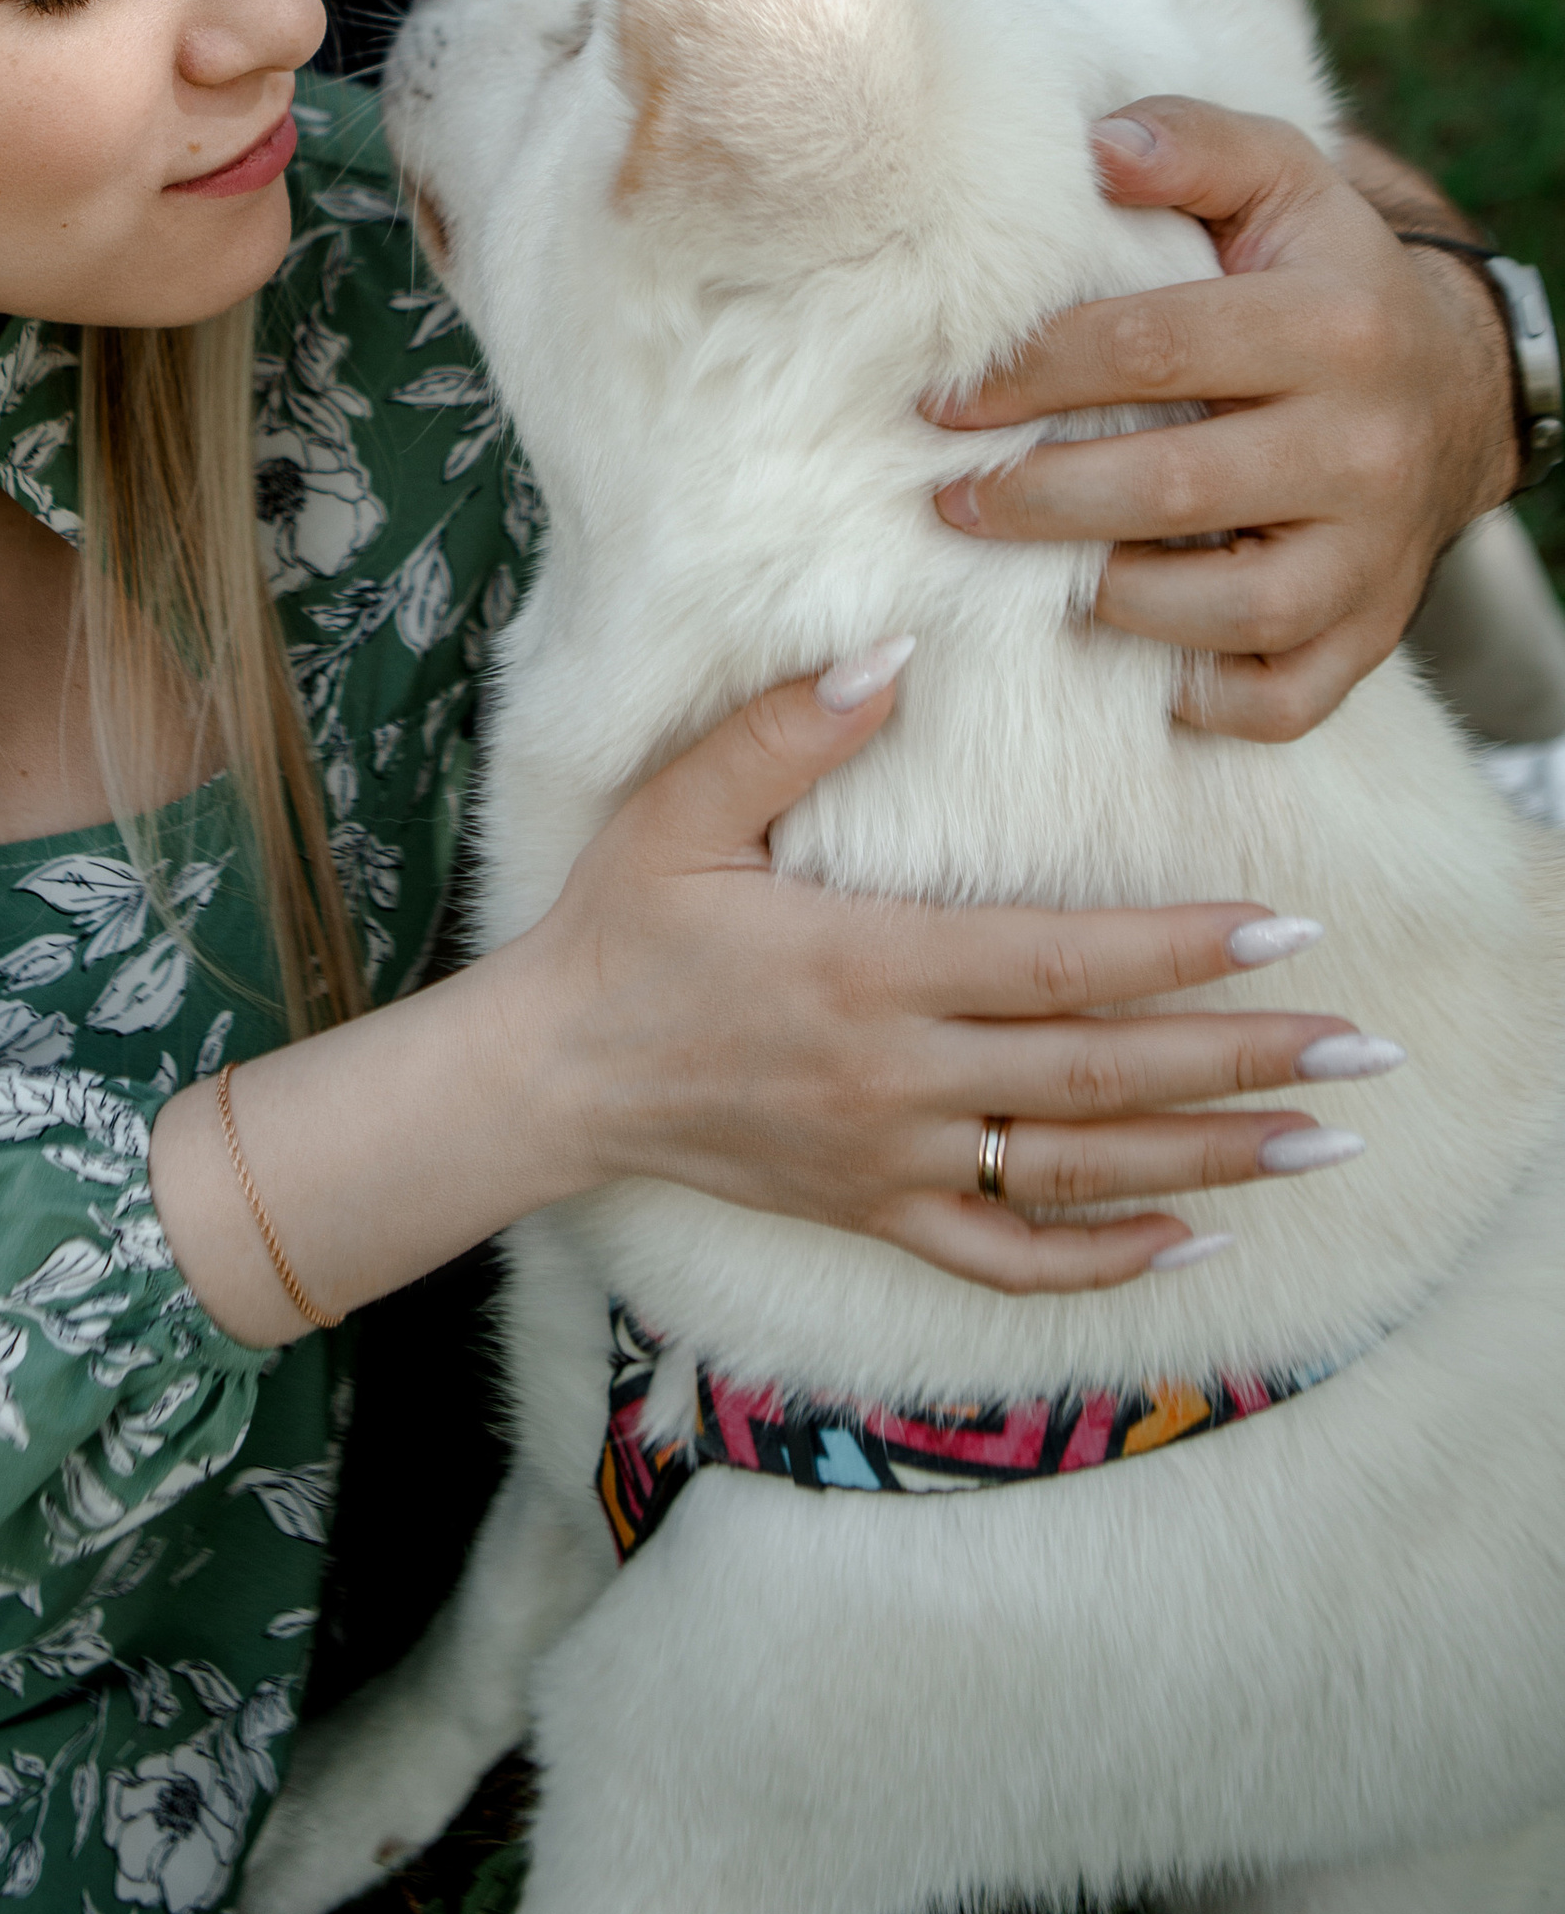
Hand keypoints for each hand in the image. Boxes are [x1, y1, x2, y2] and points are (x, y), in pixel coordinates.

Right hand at [533, 652, 1386, 1294]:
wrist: (552, 1073)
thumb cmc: (620, 926)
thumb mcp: (681, 807)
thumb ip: (789, 731)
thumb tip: (894, 654)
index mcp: (866, 967)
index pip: (1058, 965)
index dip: (1177, 950)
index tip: (1283, 933)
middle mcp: (897, 1076)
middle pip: (1102, 1075)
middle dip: (1242, 1058)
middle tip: (1360, 1048)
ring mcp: (892, 1157)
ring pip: (1080, 1170)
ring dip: (1211, 1158)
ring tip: (1322, 1142)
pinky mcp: (873, 1210)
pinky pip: (1007, 1256)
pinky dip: (1104, 1259)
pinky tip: (1190, 1240)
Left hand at [929, 97, 1516, 740]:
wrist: (1456, 386)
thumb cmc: (1323, 278)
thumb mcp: (1281, 183)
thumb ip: (1191, 146)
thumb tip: (1096, 148)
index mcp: (1333, 325)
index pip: (1149, 350)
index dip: (1028, 373)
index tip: (943, 397)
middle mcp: (1364, 446)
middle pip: (1172, 488)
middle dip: (1036, 498)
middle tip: (949, 498)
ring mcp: (1374, 555)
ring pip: (1229, 612)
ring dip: (1111, 601)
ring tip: (1033, 575)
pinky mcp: (1372, 634)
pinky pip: (1281, 699)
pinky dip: (1203, 696)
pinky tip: (1136, 659)